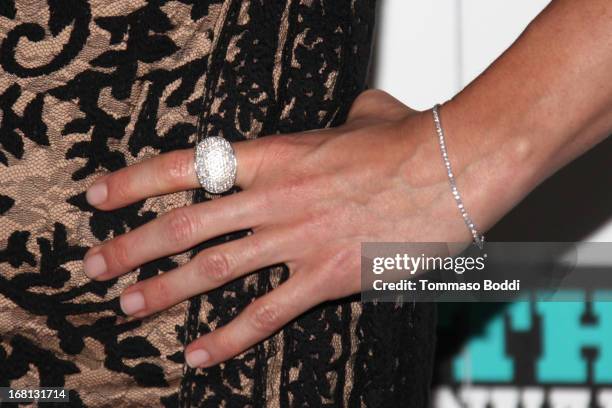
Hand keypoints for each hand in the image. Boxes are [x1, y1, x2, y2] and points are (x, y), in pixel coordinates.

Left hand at [82, 90, 478, 367]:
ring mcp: (299, 239)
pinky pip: (267, 313)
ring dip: (165, 291)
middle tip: (96, 266)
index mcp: (277, 156)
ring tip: (128, 307)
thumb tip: (353, 110)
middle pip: (186, 225)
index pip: (187, 166)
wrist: (457, 166)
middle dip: (133, 247)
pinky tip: (198, 353)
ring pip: (215, 269)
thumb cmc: (412, 141)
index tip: (101, 197)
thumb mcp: (367, 114)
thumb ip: (346, 115)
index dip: (135, 182)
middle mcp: (276, 198)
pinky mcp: (328, 277)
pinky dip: (229, 337)